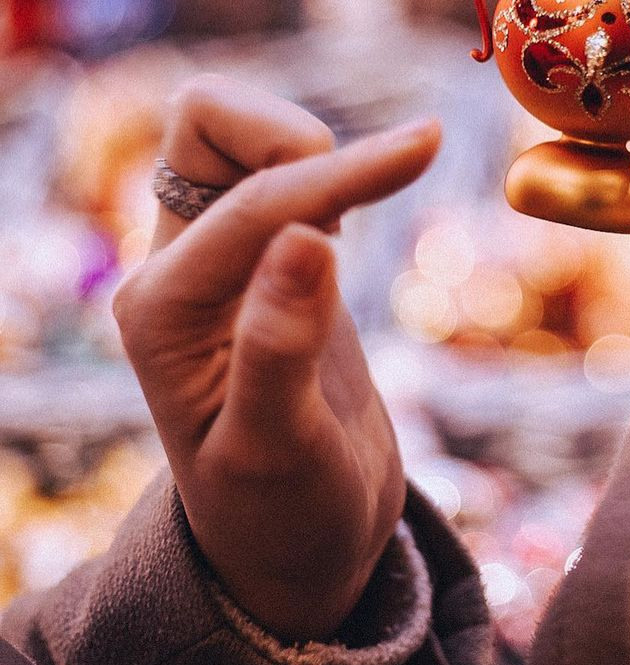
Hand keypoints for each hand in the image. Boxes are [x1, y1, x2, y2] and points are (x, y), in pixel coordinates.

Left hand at [113, 75, 439, 640]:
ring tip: (368, 201)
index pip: (255, 201)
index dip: (344, 171)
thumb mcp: (279, 453)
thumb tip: (308, 236)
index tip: (430, 142)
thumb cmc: (282, 513)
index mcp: (163, 309)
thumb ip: (281, 347)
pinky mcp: (259, 257)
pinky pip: (273, 167)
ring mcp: (216, 257)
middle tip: (370, 193)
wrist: (296, 539)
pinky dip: (324, 163)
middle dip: (298, 137)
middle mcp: (177, 268)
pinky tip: (359, 205)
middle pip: (209, 125)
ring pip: (238, 135)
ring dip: (309, 145)